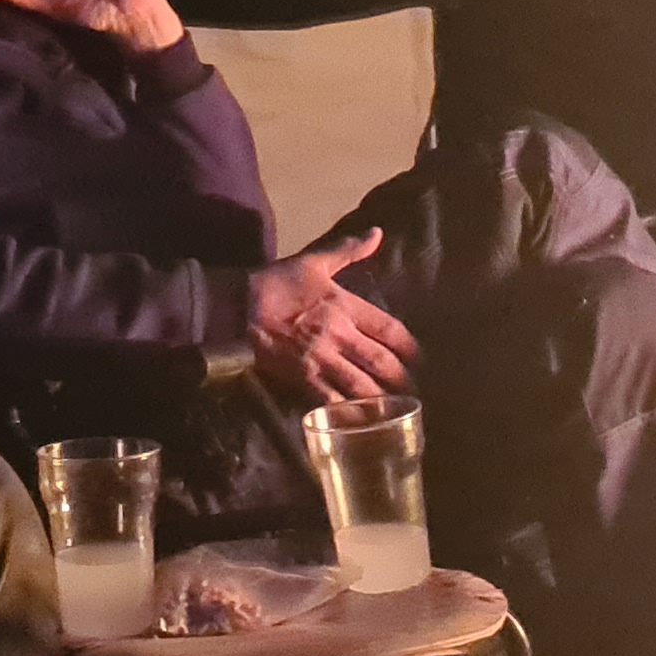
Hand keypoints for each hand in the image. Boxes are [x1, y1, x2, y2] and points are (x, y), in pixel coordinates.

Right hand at [249, 229, 418, 403]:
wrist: (236, 307)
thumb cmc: (276, 284)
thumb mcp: (314, 261)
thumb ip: (348, 250)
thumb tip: (377, 233)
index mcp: (346, 306)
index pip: (390, 330)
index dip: (410, 348)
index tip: (419, 359)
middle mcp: (339, 334)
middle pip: (382, 362)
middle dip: (401, 379)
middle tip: (413, 391)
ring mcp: (321, 359)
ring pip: (361, 386)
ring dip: (381, 401)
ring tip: (395, 411)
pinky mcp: (302, 377)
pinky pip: (331, 401)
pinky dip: (348, 413)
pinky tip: (360, 422)